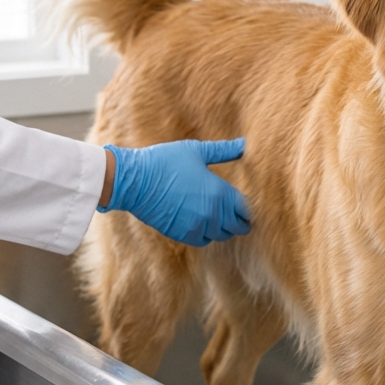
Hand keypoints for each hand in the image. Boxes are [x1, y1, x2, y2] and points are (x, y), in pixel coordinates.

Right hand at [99, 139, 250, 246]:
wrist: (135, 181)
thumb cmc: (166, 161)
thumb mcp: (196, 151)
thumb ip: (224, 151)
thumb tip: (244, 144)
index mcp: (220, 193)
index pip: (246, 210)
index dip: (248, 209)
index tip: (246, 205)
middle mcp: (213, 213)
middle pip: (238, 227)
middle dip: (240, 221)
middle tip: (237, 214)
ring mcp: (198, 226)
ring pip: (221, 235)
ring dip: (222, 227)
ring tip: (219, 216)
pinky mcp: (182, 234)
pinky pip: (203, 240)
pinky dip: (206, 234)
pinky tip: (202, 222)